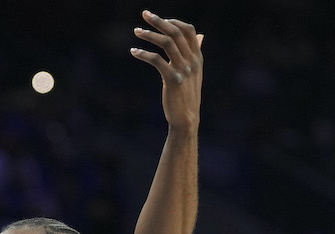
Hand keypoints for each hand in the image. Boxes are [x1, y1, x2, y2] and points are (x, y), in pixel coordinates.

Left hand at [130, 12, 202, 130]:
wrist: (187, 119)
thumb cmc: (187, 95)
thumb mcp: (195, 72)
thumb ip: (195, 52)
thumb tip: (200, 35)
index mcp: (197, 57)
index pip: (188, 30)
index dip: (173, 22)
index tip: (159, 19)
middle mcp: (192, 61)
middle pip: (176, 33)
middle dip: (159, 21)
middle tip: (144, 14)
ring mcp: (183, 70)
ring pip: (166, 43)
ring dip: (149, 35)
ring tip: (136, 31)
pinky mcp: (173, 80)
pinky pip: (157, 60)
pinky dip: (144, 54)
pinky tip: (134, 52)